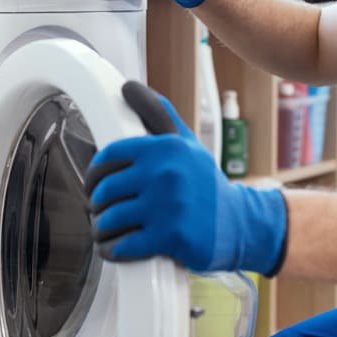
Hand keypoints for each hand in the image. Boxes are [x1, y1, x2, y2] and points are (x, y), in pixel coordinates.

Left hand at [84, 81, 287, 274]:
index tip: (94, 184)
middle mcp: (165, 173)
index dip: (94, 174)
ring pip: (109, 218)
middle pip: (105, 190)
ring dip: (101, 229)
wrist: (242, 225)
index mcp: (165, 148)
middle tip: (101, 210)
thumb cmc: (207, 185)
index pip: (109, 157)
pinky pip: (123, 245)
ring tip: (105, 230)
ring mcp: (167, 206)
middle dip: (97, 203)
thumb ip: (159, 115)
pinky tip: (115, 248)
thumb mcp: (187, 144)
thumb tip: (129, 87)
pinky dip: (112, 249)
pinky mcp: (170, 237)